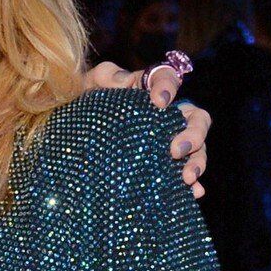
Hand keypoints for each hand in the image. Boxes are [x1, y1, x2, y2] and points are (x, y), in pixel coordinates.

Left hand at [85, 59, 208, 196]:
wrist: (73, 142)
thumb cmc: (84, 109)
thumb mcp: (89, 88)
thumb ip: (105, 76)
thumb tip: (126, 81)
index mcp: (147, 91)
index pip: (167, 79)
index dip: (169, 87)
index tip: (159, 102)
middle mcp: (166, 118)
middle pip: (196, 118)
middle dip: (194, 134)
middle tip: (175, 151)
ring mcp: (167, 144)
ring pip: (197, 148)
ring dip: (197, 162)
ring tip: (186, 178)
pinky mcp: (163, 169)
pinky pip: (186, 175)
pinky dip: (193, 185)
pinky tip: (193, 194)